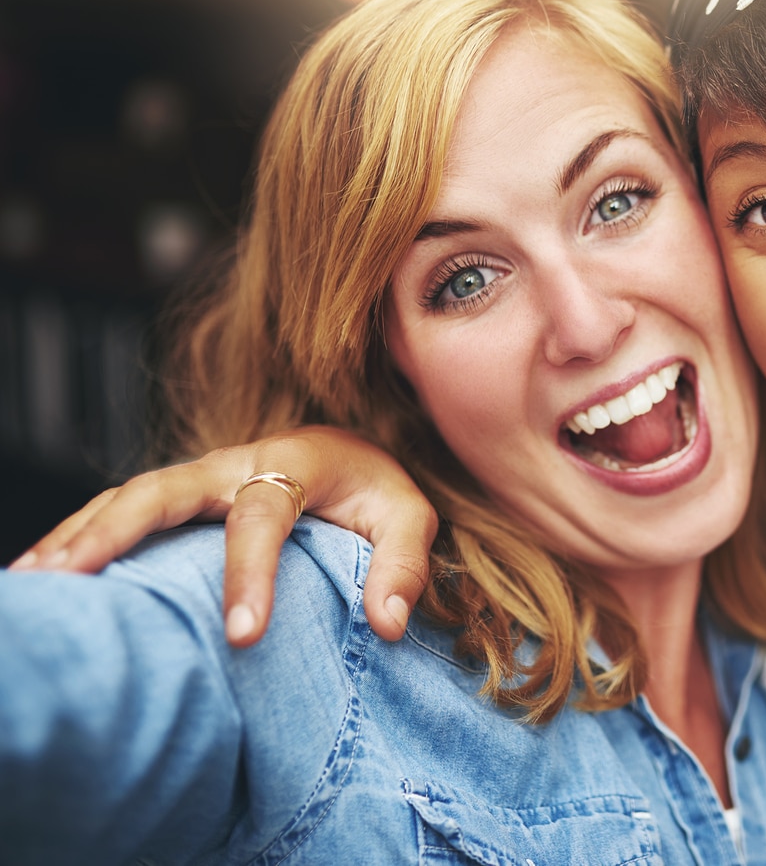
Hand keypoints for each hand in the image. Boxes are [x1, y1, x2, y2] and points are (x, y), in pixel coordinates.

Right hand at [9, 426, 437, 647]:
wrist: (350, 446)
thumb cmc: (376, 488)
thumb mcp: (411, 517)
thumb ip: (405, 565)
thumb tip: (388, 626)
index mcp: (295, 463)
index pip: (263, 515)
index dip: (250, 573)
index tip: (243, 636)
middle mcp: (234, 462)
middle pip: (164, 489)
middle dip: (115, 533)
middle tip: (71, 581)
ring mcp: (197, 476)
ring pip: (128, 497)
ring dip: (78, 535)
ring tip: (33, 583)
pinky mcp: (177, 495)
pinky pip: (120, 509)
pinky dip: (77, 534)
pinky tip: (42, 570)